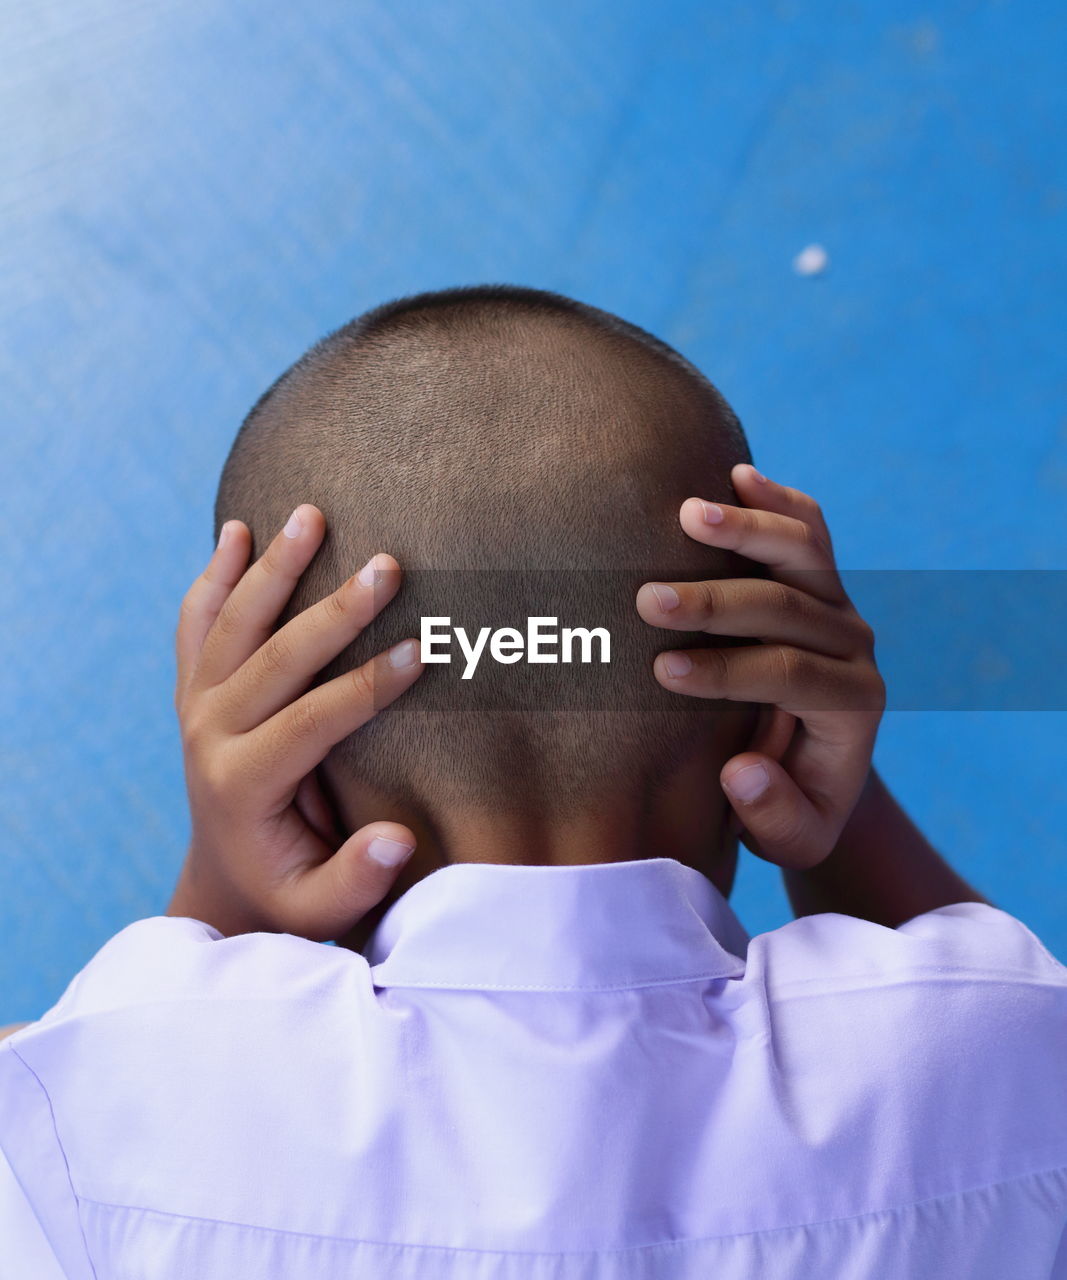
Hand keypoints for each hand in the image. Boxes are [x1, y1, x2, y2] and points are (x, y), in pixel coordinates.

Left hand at [169, 504, 424, 940]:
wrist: (224, 876)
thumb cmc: (288, 886)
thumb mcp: (320, 907)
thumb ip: (357, 879)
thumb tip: (398, 839)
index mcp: (243, 783)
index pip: (314, 719)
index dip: (370, 684)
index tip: (422, 649)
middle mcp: (209, 735)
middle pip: (276, 656)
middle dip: (337, 610)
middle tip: (390, 565)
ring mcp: (195, 706)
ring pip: (232, 623)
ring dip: (273, 566)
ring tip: (311, 513)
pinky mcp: (193, 689)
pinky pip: (197, 623)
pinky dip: (214, 575)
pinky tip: (235, 531)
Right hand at [636, 464, 884, 869]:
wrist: (819, 771)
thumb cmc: (791, 806)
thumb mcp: (792, 838)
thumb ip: (774, 814)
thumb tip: (744, 768)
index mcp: (852, 707)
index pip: (790, 675)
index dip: (728, 671)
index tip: (662, 671)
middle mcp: (854, 648)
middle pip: (791, 608)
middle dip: (716, 604)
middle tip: (648, 601)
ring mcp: (840, 607)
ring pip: (805, 554)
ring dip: (747, 529)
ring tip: (688, 512)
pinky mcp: (820, 584)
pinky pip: (809, 531)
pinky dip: (778, 501)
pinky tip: (738, 475)